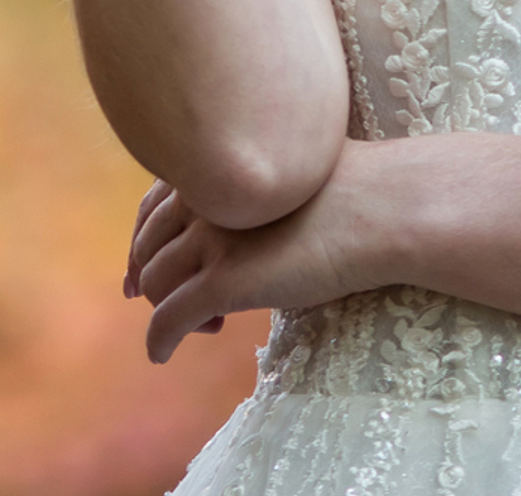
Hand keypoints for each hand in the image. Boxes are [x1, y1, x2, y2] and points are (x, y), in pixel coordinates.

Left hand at [121, 146, 383, 363]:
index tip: (139, 270)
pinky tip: (162, 355)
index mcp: (217, 165)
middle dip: (148, 277)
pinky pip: (167, 319)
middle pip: (148, 245)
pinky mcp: (223, 281)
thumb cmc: (351, 193)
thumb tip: (242, 225)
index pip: (153, 205)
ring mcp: (211, 237)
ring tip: (211, 324)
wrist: (381, 208)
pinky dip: (158, 340)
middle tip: (163, 301)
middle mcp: (204, 195)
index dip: (141, 240)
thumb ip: (252, 194)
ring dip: (167, 308)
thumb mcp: (288, 180)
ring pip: (155, 283)